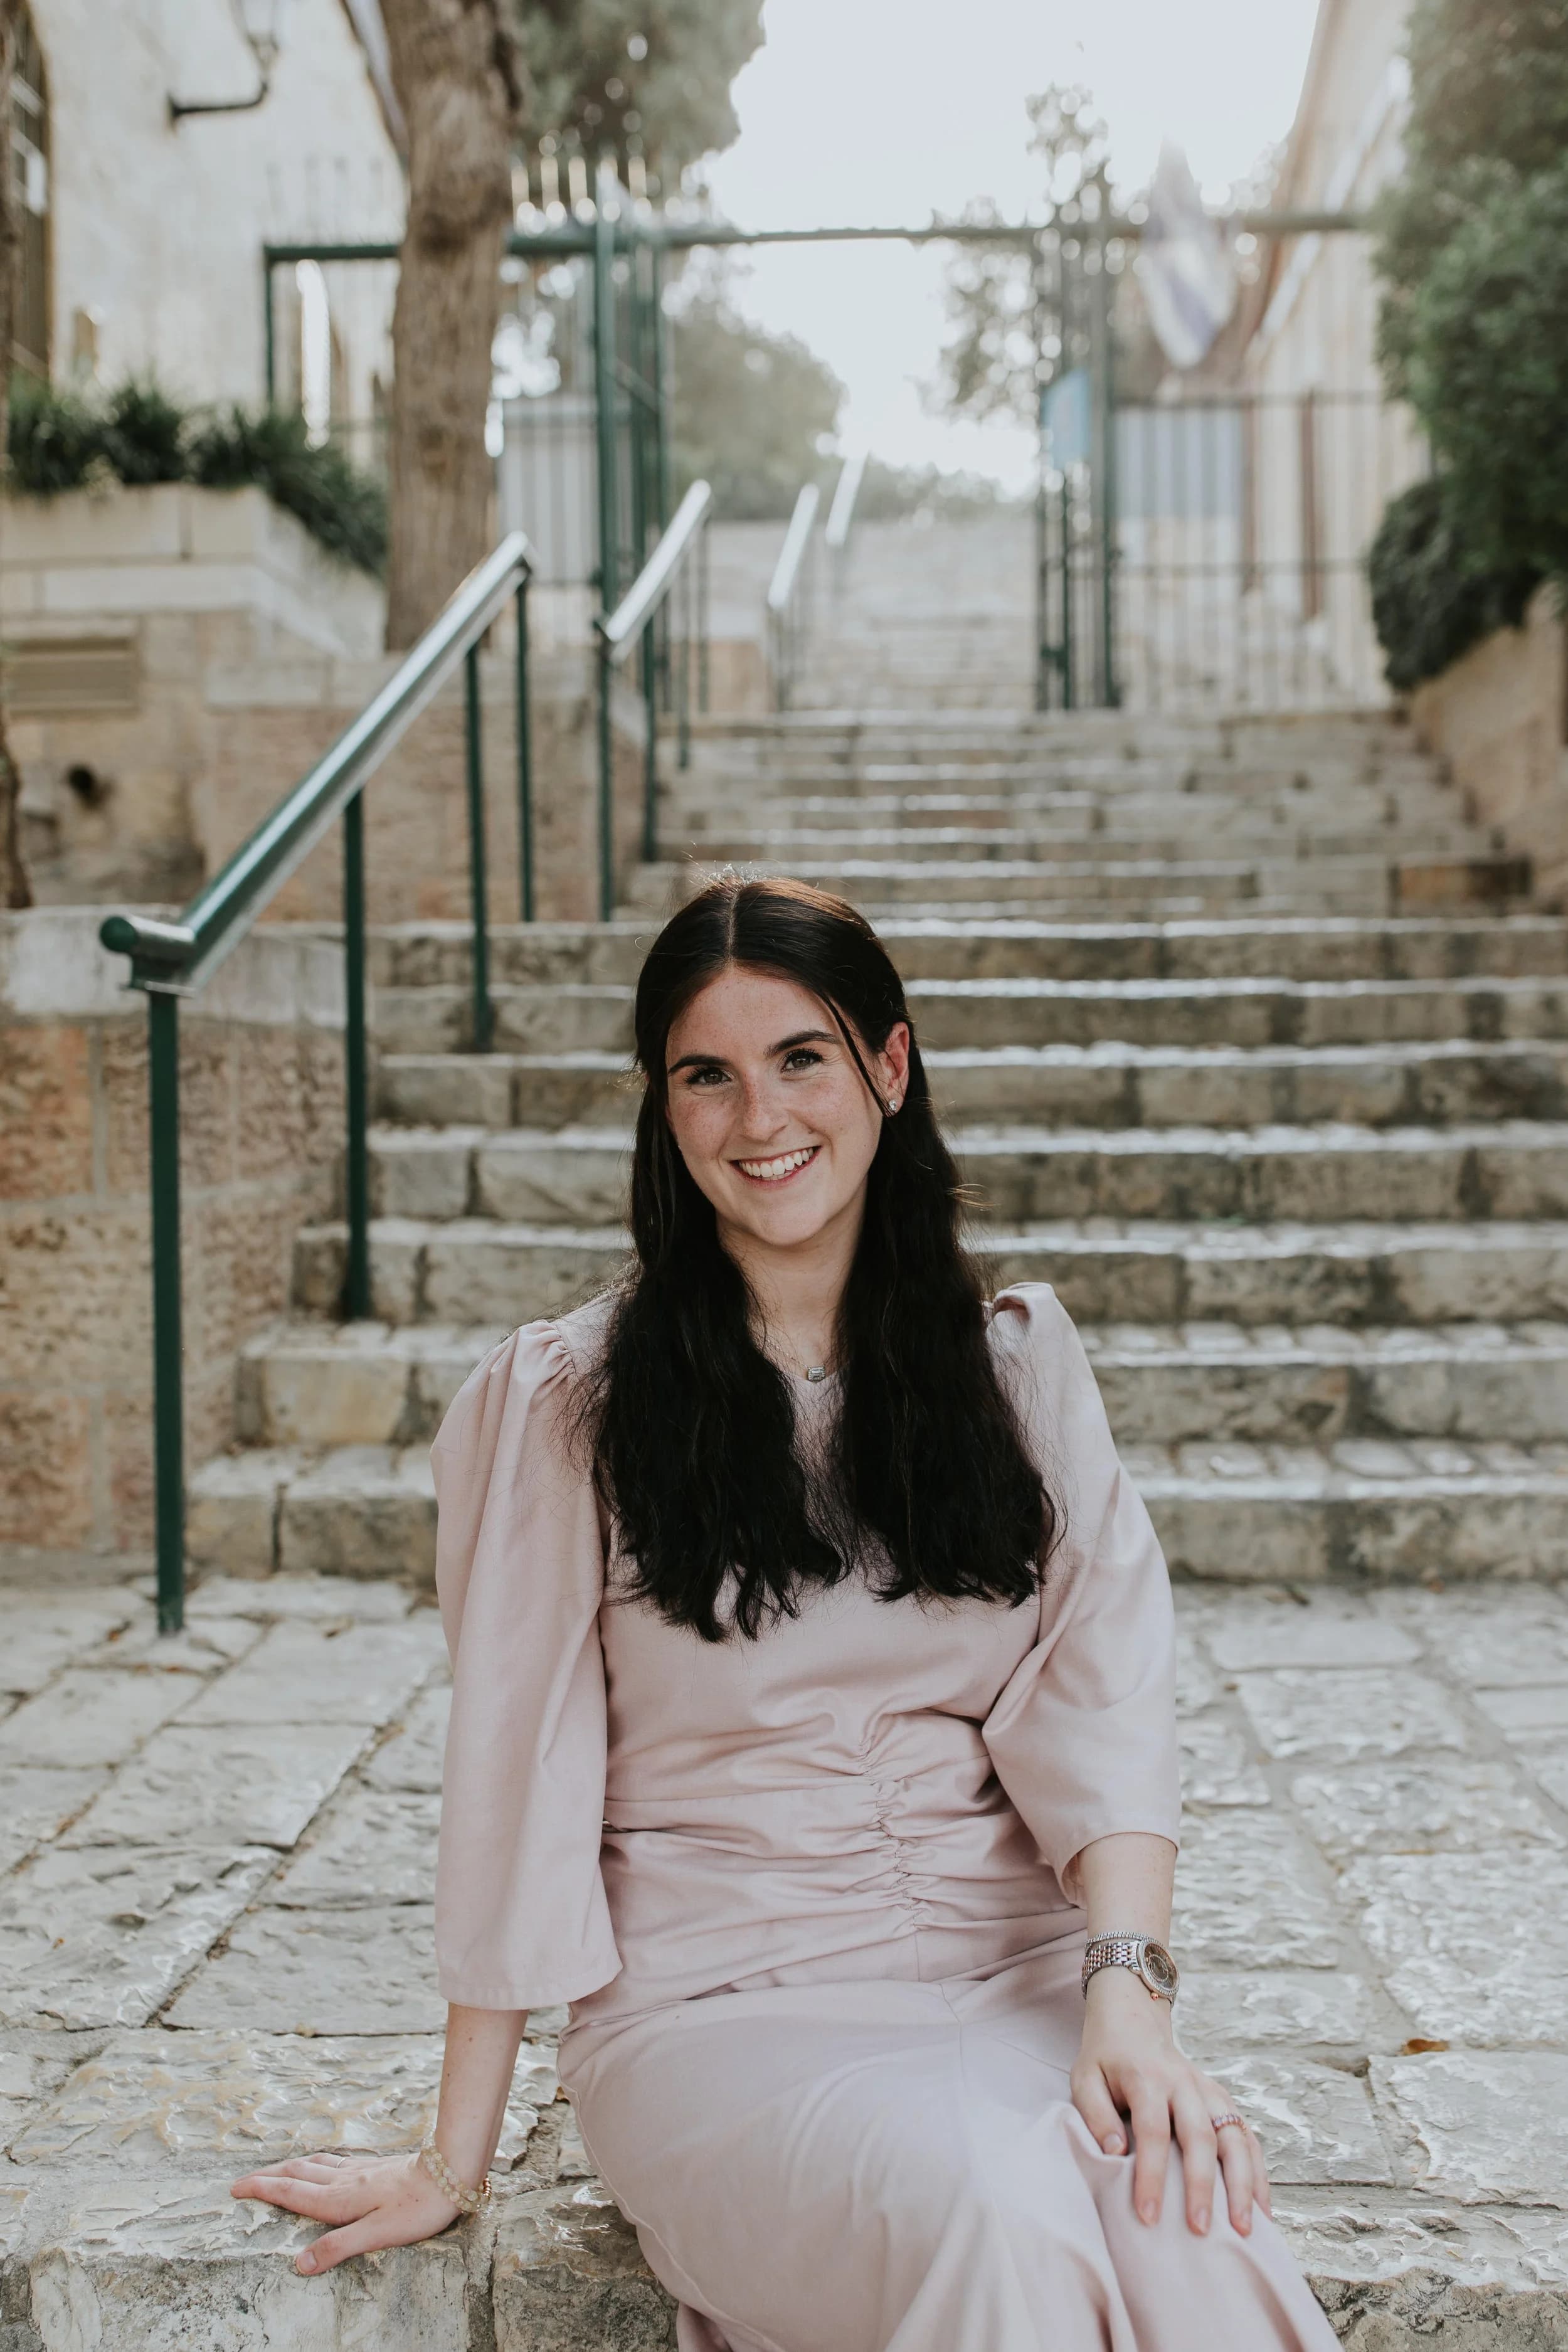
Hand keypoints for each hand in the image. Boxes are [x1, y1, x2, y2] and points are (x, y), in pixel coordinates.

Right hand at [230, 2150, 460, 2273]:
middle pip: (297, 2175)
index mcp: (340, 2200)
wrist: (449, 2172)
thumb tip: (299, 2264)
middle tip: (242, 2181)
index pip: (292, 2193)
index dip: (263, 2190)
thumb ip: (338, 2247)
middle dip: (267, 2177)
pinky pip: (333, 2162)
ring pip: (314, 2165)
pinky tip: (321, 2164)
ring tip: (274, 2169)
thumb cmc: (417, 2207)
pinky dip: (315, 2163)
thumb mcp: (377, 2234)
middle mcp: (344, 2181)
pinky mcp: (374, 2168)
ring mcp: (359, 2171)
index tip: (236, 2189)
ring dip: (289, 2167)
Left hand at [1069, 1970, 1271, 2237]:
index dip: (1151, 2175)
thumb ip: (1095, 2114)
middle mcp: (1185, 2083)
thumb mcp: (1085, 2078)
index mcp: (1147, 2077)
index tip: (1148, 2216)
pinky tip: (1262, 2207)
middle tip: (1201, 2230)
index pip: (1153, 2131)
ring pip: (1235, 2137)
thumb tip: (1115, 2154)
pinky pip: (1247, 2137)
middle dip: (1203, 2186)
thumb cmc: (1106, 2057)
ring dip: (1243, 2183)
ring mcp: (1208, 2092)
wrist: (1133, 2017)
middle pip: (1201, 2136)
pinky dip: (1257, 2172)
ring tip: (1247, 2229)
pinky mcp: (1222, 2100)